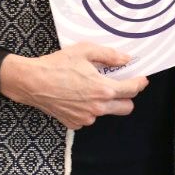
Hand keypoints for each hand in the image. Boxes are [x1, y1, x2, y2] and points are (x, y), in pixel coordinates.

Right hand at [3, 42, 147, 129]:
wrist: (31, 82)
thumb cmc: (57, 65)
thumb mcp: (85, 51)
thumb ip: (109, 55)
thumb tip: (126, 59)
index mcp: (103, 89)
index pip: (131, 90)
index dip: (140, 83)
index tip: (142, 79)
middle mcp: (97, 107)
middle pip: (126, 108)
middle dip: (127, 97)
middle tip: (120, 85)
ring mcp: (86, 118)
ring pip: (107, 112)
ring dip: (106, 102)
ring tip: (92, 88)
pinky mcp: (74, 123)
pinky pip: (90, 117)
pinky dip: (89, 109)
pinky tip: (77, 96)